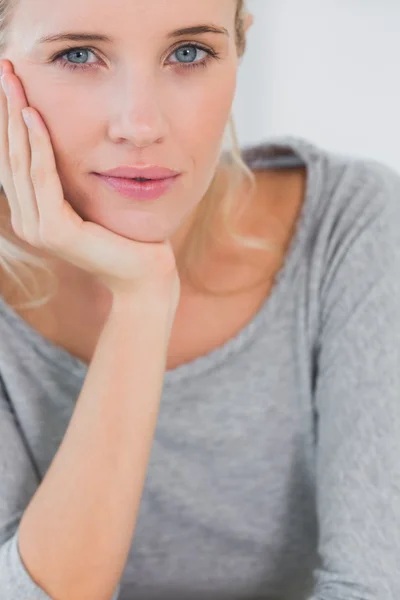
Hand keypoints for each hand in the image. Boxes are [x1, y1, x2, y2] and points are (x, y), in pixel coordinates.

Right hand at [0, 60, 180, 299]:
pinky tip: (34, 116)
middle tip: (5, 68)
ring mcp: (38, 229)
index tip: (11, 80)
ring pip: (21, 162)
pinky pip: (43, 178)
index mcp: (34, 212)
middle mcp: (28, 220)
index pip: (15, 158)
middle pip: (10, 155)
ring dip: (15, 119)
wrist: (145, 274)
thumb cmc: (126, 234)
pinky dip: (38, 146)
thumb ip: (70, 178)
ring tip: (13, 81)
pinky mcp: (55, 232)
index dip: (8, 119)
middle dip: (6, 109)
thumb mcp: (92, 198)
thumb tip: (60, 140)